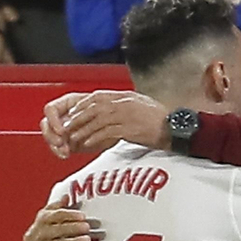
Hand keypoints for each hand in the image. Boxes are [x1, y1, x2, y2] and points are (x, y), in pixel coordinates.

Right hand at [24, 195, 96, 240]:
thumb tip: (67, 196)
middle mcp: (41, 234)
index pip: (56, 215)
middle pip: (58, 230)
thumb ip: (57, 207)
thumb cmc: (43, 230)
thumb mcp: (46, 216)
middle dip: (73, 228)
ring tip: (87, 240)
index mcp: (42, 220)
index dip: (69, 215)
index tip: (83, 215)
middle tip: (87, 227)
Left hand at [43, 89, 169, 155]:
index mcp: (123, 96)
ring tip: (73, 138)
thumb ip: (120, 106)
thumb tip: (104, 111)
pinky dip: (95, 138)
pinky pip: (107, 133)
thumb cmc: (157, 119)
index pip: (96, 97)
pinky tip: (88, 144)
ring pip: (97, 121)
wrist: (173, 128)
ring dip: (83, 130)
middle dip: (77, 119)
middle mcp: (123, 103)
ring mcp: (126, 115)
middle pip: (93, 108)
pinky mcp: (130, 128)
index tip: (72, 114)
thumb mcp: (137, 105)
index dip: (81, 106)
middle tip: (67, 128)